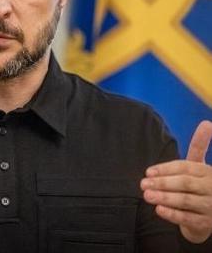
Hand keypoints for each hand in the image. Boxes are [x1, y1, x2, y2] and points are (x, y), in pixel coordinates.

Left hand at [140, 120, 211, 243]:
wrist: (211, 214)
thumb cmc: (200, 185)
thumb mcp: (199, 166)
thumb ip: (199, 146)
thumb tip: (207, 123)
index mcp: (206, 172)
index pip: (184, 168)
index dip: (165, 169)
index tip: (147, 171)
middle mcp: (210, 188)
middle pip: (185, 183)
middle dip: (162, 183)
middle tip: (143, 183)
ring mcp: (210, 206)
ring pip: (185, 201)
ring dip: (164, 198)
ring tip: (146, 195)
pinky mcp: (206, 223)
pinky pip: (188, 218)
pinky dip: (173, 214)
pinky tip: (158, 209)